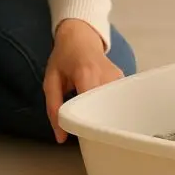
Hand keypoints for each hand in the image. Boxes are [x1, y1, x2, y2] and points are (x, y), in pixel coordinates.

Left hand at [43, 19, 123, 142]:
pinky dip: (110, 107)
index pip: (92, 106)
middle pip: (106, 109)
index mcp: (86, 74)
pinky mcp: (123, 79)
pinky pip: (118, 100)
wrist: (80, 36)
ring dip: (104, 115)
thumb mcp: (50, 81)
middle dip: (97, 124)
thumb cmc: (63, 58)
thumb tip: (61, 138)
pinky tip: (102, 110)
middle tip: (88, 135)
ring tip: (94, 121)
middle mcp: (106, 75)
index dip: (88, 124)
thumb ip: (53, 108)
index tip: (83, 137)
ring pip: (115, 106)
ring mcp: (118, 77)